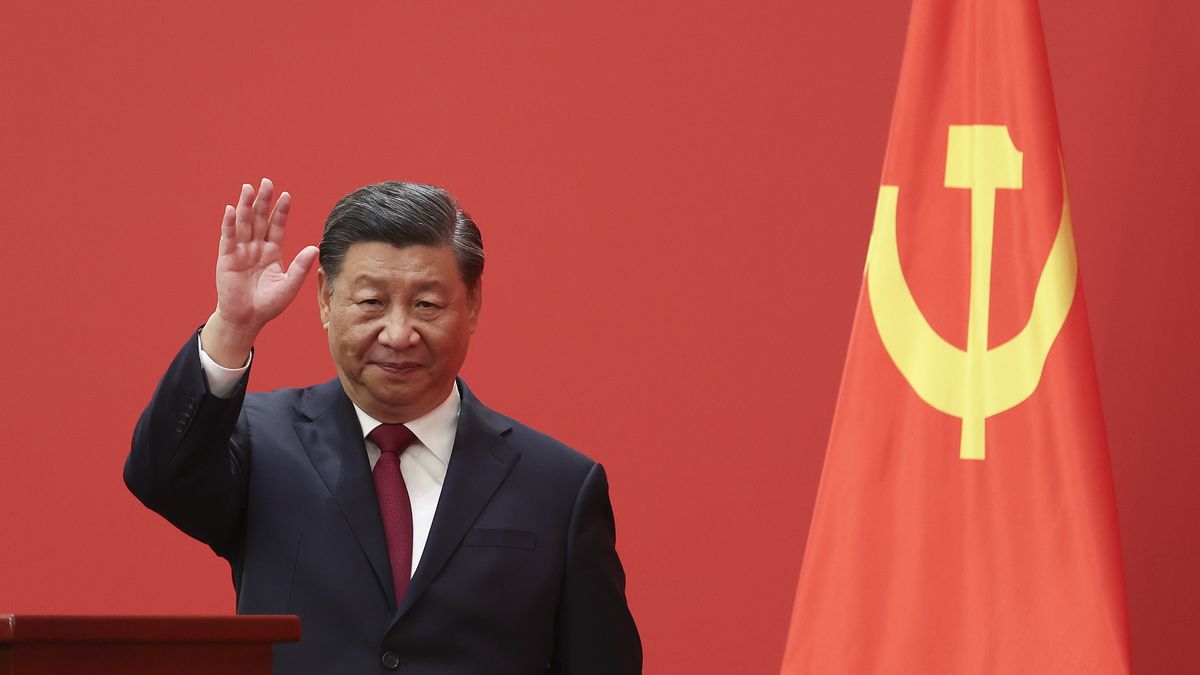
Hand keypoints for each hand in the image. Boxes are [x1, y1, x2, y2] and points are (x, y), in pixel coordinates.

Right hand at [201, 178, 318, 366]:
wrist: (247, 319)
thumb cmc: (268, 304)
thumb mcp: (289, 286)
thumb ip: (300, 267)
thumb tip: (314, 248)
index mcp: (272, 252)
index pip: (277, 226)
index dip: (281, 211)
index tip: (286, 195)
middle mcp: (256, 247)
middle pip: (260, 219)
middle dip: (264, 201)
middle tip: (267, 182)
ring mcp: (240, 251)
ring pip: (244, 224)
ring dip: (246, 206)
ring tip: (249, 188)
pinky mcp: (227, 258)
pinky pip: (228, 238)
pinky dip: (229, 224)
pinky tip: (231, 210)